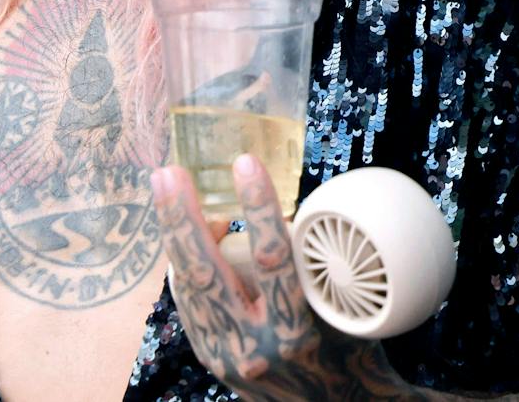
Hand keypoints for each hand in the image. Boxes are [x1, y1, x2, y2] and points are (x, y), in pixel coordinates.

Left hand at [150, 155, 422, 400]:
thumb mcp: (347, 311)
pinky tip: (185, 235)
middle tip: (170, 172)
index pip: (272, 261)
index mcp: (296, 333)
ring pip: (187, 284)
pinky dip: (184, 262)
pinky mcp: (210, 356)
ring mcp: (225, 355)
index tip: (245, 162)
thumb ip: (317, 268)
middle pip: (206, 272)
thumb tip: (288, 211)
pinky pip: (188, 300)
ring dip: (174, 233)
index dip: (258, 208)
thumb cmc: (350, 354)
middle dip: (181, 217)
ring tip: (168, 188)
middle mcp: (254, 346)